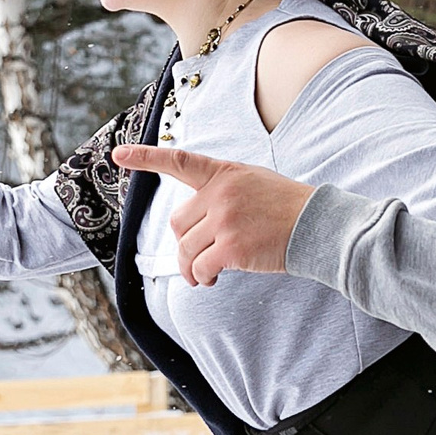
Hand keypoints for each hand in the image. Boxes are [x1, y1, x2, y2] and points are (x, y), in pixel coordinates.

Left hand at [110, 143, 312, 285]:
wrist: (317, 225)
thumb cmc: (286, 208)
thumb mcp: (253, 182)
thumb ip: (221, 191)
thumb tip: (193, 225)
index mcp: (224, 173)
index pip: (179, 161)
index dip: (146, 158)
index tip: (118, 155)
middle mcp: (221, 193)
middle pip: (178, 223)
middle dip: (185, 244)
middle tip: (199, 259)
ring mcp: (225, 219)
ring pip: (185, 249)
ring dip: (190, 268)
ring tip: (204, 275)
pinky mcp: (232, 246)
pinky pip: (201, 266)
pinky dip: (202, 278)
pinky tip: (213, 279)